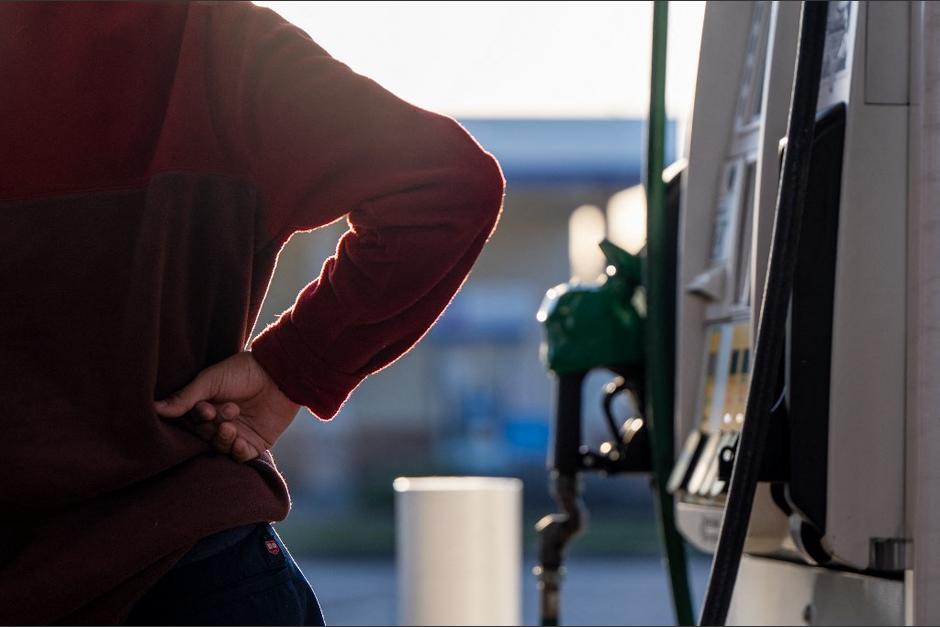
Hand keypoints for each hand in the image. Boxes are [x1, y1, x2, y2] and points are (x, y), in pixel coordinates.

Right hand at [154, 352, 300, 462]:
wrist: (279, 373)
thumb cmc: (243, 371)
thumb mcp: (210, 380)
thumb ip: (185, 397)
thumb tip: (154, 408)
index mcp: (207, 406)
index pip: (193, 422)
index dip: (198, 419)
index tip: (206, 408)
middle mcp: (220, 422)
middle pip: (205, 436)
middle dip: (212, 427)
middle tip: (222, 413)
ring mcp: (238, 433)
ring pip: (221, 447)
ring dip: (223, 439)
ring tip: (230, 426)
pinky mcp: (256, 443)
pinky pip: (242, 456)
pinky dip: (238, 452)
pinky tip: (240, 441)